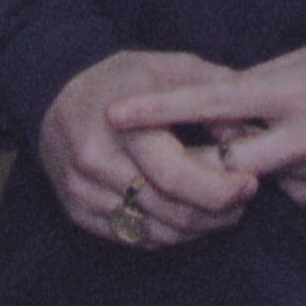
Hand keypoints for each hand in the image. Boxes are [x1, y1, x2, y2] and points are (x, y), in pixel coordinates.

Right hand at [37, 50, 258, 252]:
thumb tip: (243, 134)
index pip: (175, 177)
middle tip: (242, 199)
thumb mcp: (169, 67)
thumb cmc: (123, 79)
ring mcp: (83, 191)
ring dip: (197, 228)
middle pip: (170, 212)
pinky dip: (168, 234)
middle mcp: (96, 163)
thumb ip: (213, 91)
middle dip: (217, 212)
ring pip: (156, 233)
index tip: (249, 184)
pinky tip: (186, 215)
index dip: (219, 189)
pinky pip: (135, 238)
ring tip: (221, 209)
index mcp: (121, 126)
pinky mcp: (77, 211)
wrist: (56, 94)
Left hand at [114, 13, 305, 211]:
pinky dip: (304, 175)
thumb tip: (233, 101)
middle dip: (208, 160)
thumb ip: (273, 82)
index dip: (157, 112)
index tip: (114, 114)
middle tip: (192, 150)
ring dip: (270, 161)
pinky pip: (305, 193)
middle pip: (229, 164)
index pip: (210, 105)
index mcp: (295, 89)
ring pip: (270, 179)